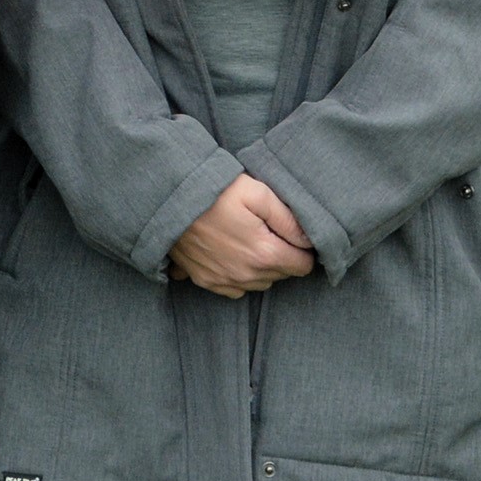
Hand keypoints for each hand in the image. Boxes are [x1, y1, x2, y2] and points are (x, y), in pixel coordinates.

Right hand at [170, 175, 314, 298]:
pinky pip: (235, 289)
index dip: (304, 249)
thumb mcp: (258, 194)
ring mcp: (224, 281)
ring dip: (263, 267)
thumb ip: (289, 220)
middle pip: (282, 274)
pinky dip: (240, 275)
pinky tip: (233, 253)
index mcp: (264, 254)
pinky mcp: (205, 281)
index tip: (294, 234)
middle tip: (270, 230)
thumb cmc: (216, 192)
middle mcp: (246, 275)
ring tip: (252, 239)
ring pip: (260, 283)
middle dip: (283, 255)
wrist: (170, 200)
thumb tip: (310, 240)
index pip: (302, 266)